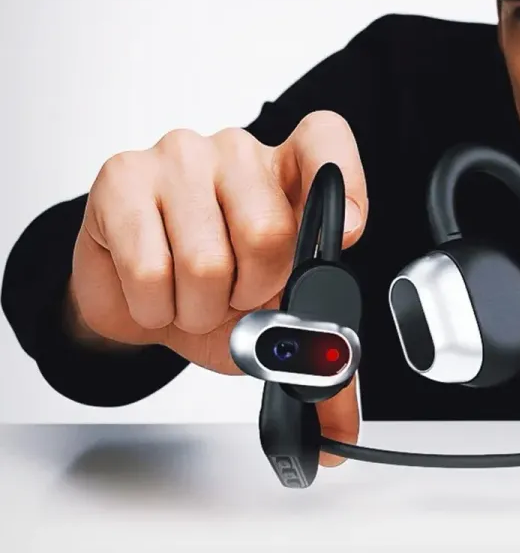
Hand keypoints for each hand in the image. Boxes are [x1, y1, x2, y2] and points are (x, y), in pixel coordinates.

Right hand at [68, 111, 367, 465]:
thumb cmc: (215, 292)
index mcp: (289, 172)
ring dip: (199, 308)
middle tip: (234, 295)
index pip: (326, 141)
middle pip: (269, 231)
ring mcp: (179, 157)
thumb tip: (338, 427)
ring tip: (192, 294)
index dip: (347, 182)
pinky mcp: (123, 177)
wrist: (139, 299)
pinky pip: (151, 269)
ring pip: (207, 260)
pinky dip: (156, 307)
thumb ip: (317, 363)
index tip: (348, 231)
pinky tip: (156, 289)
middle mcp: (240, 152)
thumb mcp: (275, 323)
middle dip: (251, 294)